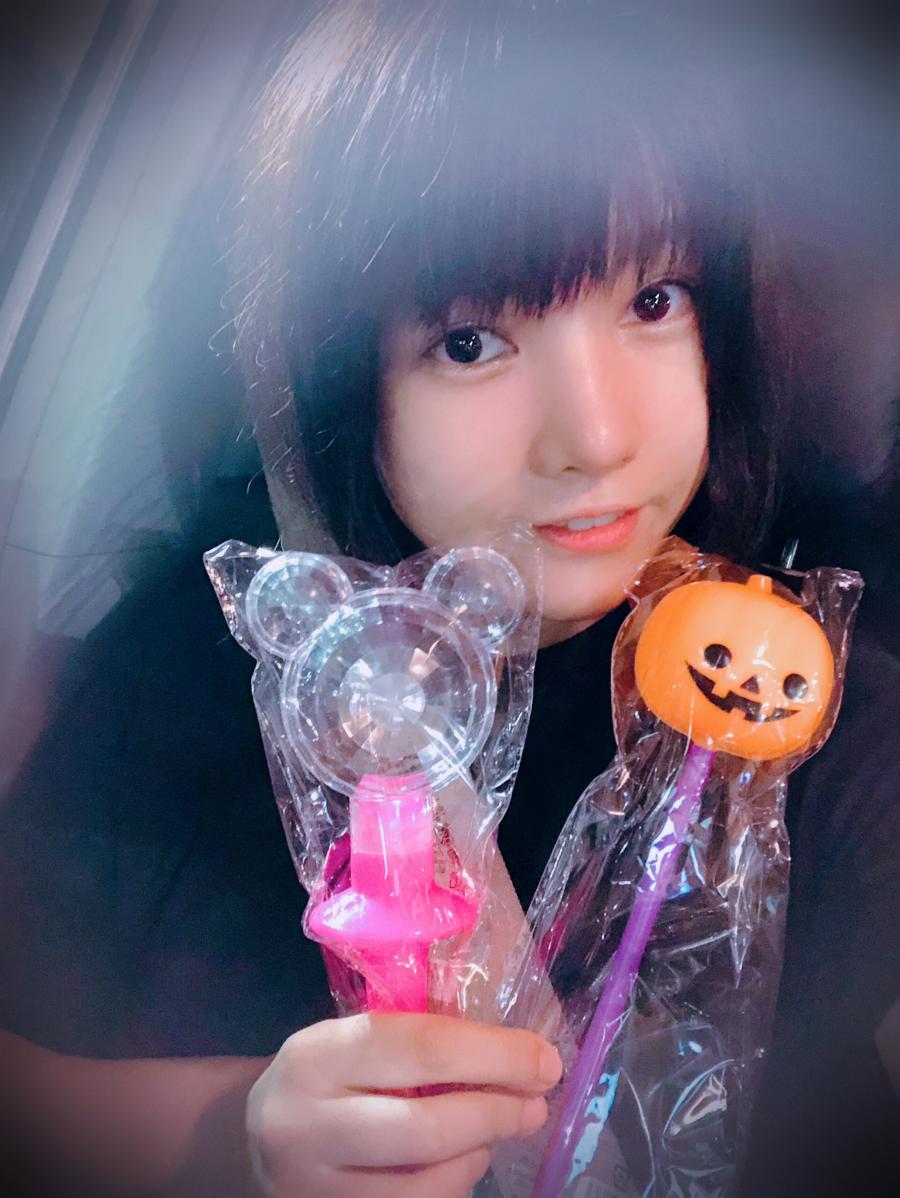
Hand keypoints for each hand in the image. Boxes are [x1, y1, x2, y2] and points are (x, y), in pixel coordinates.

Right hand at [246, 1012, 561, 1196]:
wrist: (254, 1140)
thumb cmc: (326, 1077)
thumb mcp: (349, 1042)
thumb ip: (413, 1042)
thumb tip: (516, 1053)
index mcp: (314, 1056)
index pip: (418, 1047)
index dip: (492, 1053)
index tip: (543, 1059)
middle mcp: (303, 1125)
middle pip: (425, 1126)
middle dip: (496, 1112)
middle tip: (537, 1103)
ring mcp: (312, 1190)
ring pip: (426, 1185)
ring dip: (479, 1155)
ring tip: (499, 1131)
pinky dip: (453, 1186)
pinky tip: (463, 1163)